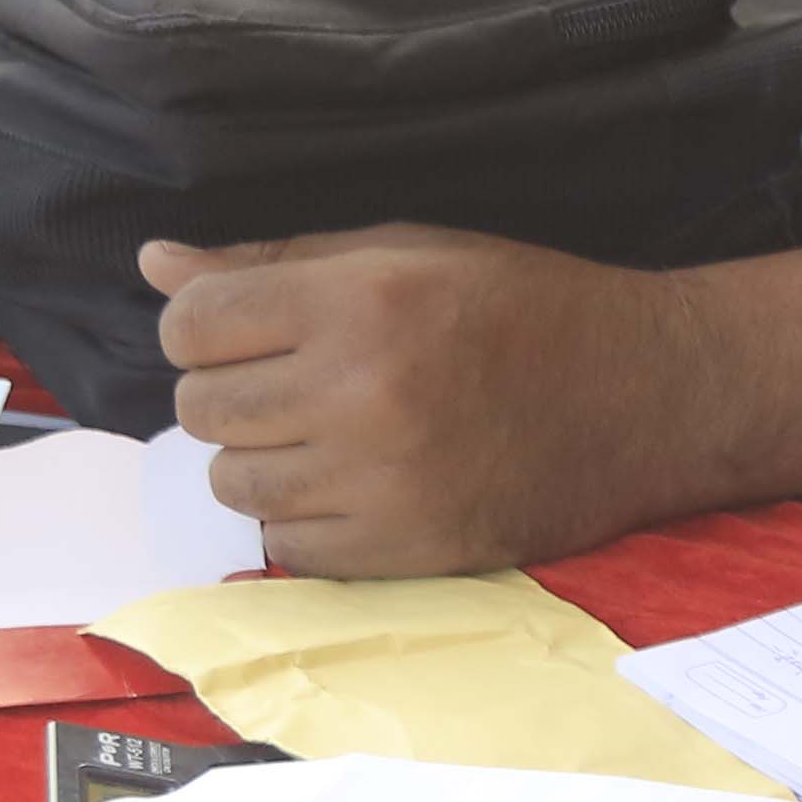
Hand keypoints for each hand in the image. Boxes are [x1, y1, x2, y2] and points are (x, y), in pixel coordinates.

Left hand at [144, 224, 730, 576]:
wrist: (647, 396)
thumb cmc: (525, 308)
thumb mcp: (410, 251)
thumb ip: (278, 260)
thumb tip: (153, 261)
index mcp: (365, 298)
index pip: (193, 322)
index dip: (203, 324)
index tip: (244, 328)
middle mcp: (364, 390)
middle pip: (202, 405)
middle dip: (234, 390)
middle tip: (299, 380)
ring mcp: (380, 479)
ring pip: (232, 481)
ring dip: (263, 457)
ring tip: (329, 432)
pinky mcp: (401, 550)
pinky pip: (284, 545)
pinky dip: (304, 517)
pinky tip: (357, 482)